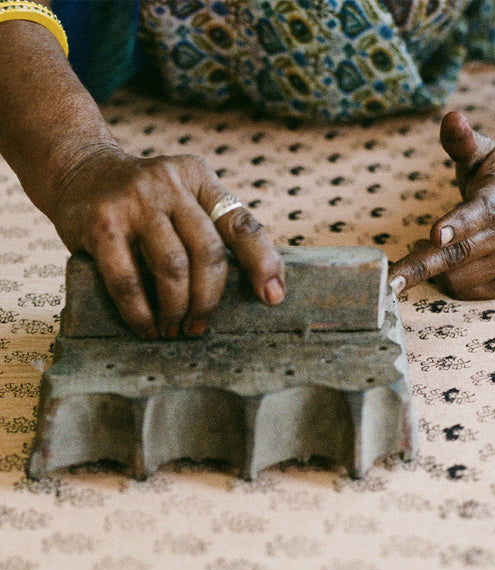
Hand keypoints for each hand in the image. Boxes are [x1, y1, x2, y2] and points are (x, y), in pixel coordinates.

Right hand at [51, 146, 284, 337]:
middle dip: (209, 299)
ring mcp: (135, 201)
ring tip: (172, 329)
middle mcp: (170, 184)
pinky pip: (128, 279)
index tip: (272, 298)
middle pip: (208, 252)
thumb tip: (262, 289)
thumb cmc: (143, 203)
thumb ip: (212, 230)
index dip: (262, 263)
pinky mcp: (101, 222)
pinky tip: (145, 326)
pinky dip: (140, 311)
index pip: (240, 224)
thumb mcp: (183, 198)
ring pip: (172, 268)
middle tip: (199, 326)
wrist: (78, 171)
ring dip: (177, 308)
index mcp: (199, 178)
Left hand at [389, 111, 494, 299]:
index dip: (458, 223)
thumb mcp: (482, 154)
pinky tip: (454, 261)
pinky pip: (464, 290)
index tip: (435, 235)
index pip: (480, 209)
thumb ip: (461, 141)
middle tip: (390, 281)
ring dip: (434, 267)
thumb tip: (451, 118)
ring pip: (457, 277)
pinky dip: (449, 279)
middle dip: (422, 268)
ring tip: (437, 244)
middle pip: (461, 254)